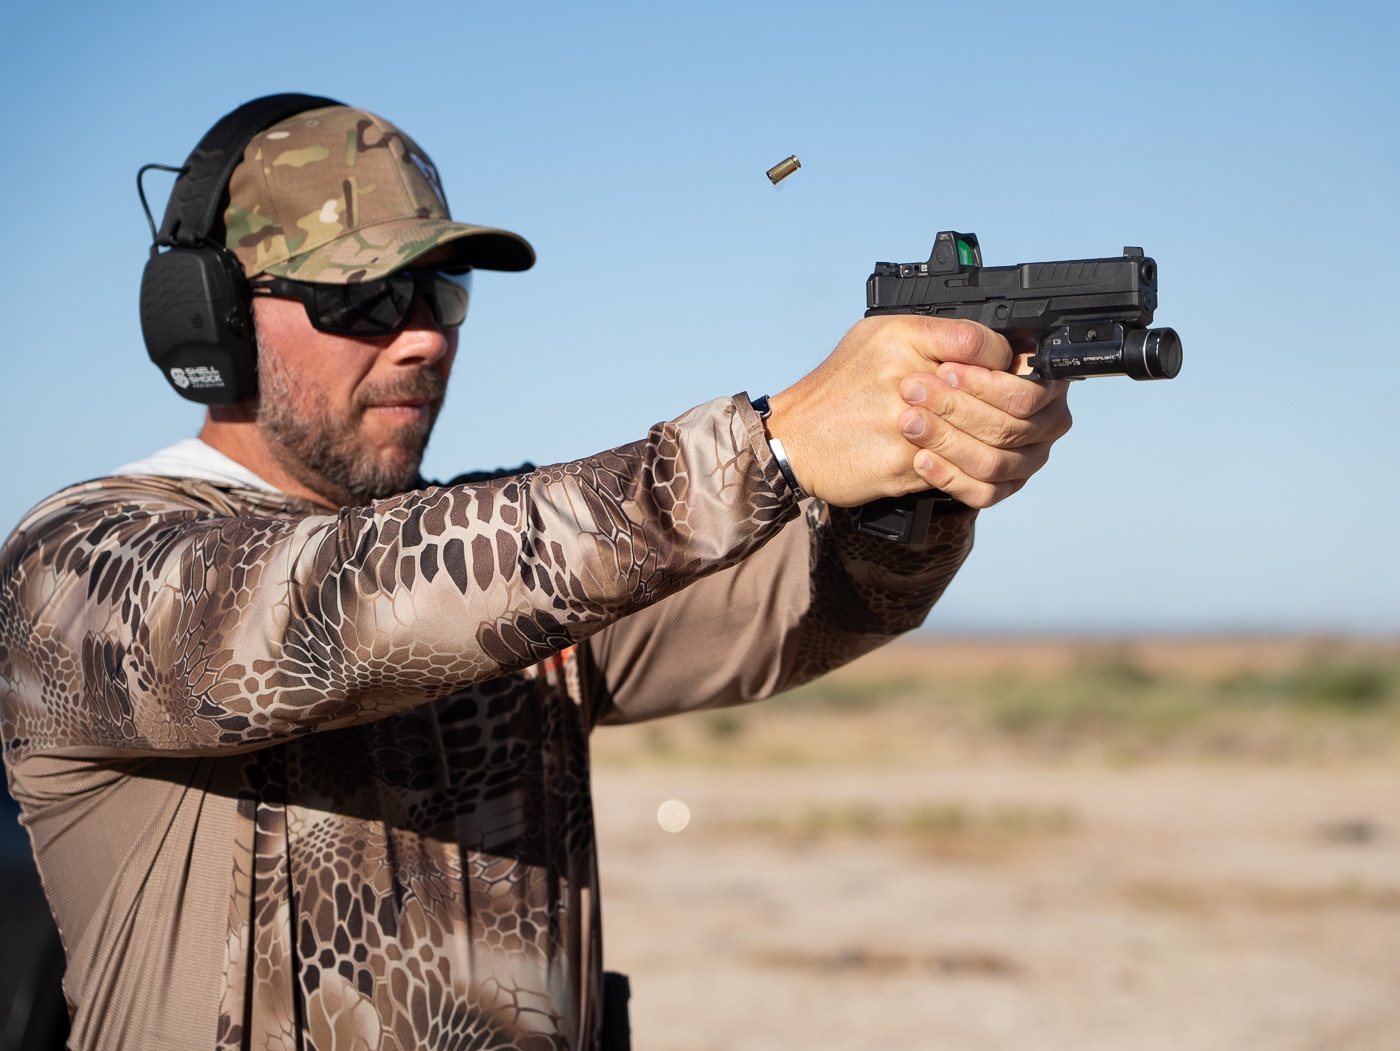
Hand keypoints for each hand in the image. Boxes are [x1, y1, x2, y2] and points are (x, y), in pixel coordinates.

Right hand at [764, 316, 1071, 507]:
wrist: (792, 439)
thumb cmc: (839, 388)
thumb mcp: (880, 337)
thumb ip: (936, 336)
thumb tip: (1000, 348)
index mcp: (904, 337)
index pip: (988, 343)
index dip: (1015, 360)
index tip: (1021, 369)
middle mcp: (907, 376)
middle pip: (1003, 396)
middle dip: (1024, 409)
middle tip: (1028, 412)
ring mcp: (907, 426)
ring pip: (993, 443)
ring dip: (1007, 445)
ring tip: (1002, 440)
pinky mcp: (904, 467)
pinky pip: (965, 478)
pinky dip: (978, 474)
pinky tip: (973, 464)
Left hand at [896, 355, 1071, 507]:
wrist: (912, 397)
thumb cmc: (932, 362)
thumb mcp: (945, 339)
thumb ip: (971, 340)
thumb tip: (991, 350)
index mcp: (1046, 383)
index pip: (1025, 394)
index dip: (984, 386)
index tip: (945, 371)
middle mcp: (1046, 423)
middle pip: (1008, 428)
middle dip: (956, 410)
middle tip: (915, 392)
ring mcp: (1027, 459)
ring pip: (994, 462)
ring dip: (946, 441)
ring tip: (910, 422)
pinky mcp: (1003, 486)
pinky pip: (983, 492)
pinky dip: (949, 476)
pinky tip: (921, 459)